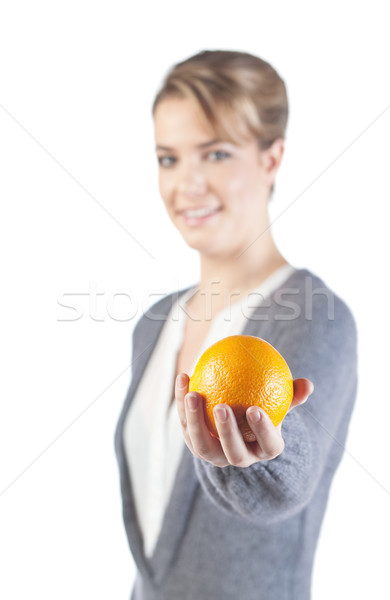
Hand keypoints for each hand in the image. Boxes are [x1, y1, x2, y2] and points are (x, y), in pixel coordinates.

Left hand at [175, 373, 313, 467]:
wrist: (238, 423)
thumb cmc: (264, 407)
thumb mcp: (279, 403)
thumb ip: (292, 395)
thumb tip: (308, 384)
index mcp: (265, 449)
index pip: (269, 445)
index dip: (263, 431)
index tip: (255, 409)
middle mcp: (240, 458)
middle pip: (233, 453)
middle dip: (227, 432)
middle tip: (221, 406)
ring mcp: (215, 455)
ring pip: (202, 446)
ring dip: (195, 419)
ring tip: (193, 392)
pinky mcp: (195, 444)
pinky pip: (185, 425)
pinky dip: (182, 403)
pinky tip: (183, 377)